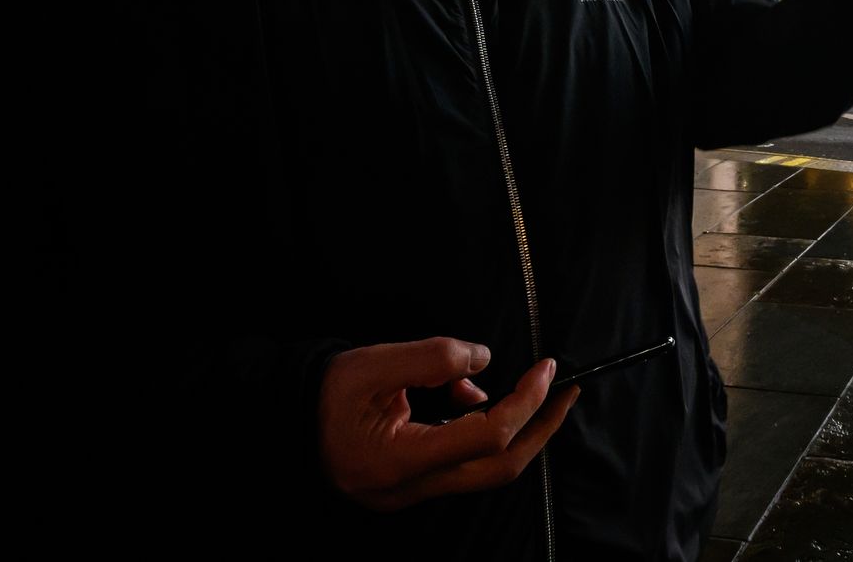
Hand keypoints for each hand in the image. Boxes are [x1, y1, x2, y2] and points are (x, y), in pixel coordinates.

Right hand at [318, 337, 578, 512]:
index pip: (486, 438)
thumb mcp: (376, 362)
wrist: (286, 418)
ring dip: (509, 426)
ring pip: (485, 470)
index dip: (525, 402)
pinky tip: (466, 398)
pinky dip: (479, 429)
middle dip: (540, 427)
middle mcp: (411, 489)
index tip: (546, 369)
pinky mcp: (413, 486)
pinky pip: (463, 463)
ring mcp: (412, 494)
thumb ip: (434, 358)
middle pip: (499, 468)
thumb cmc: (325, 391)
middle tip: (566, 391)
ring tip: (496, 385)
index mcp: (400, 462)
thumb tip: (484, 359)